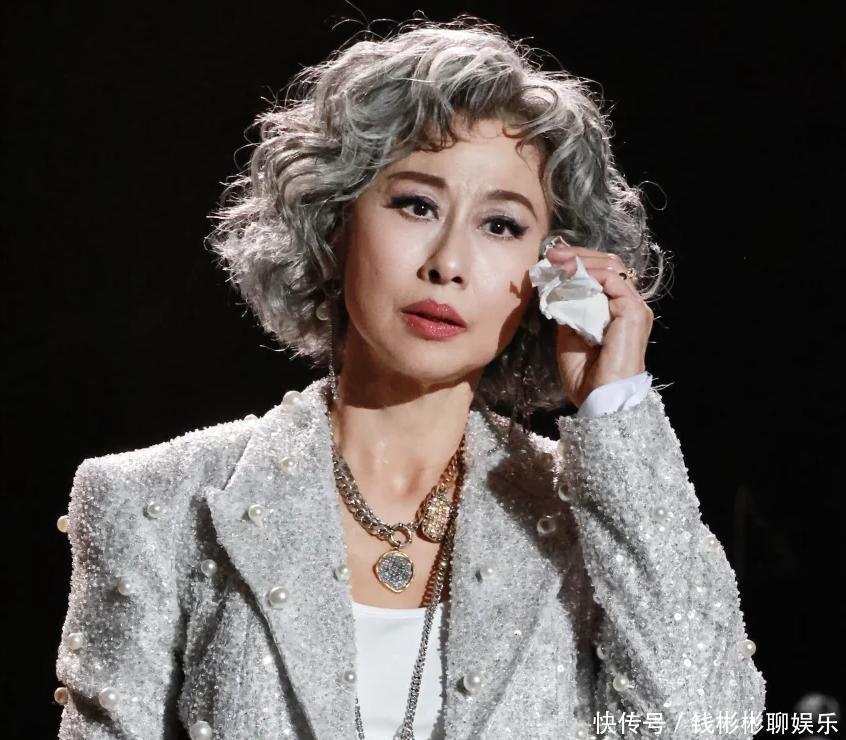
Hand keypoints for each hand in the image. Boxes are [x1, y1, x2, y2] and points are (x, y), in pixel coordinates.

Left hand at [545, 242, 653, 408]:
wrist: (598, 399)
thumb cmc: (586, 375)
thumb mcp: (570, 334)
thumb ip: (569, 309)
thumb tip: (556, 286)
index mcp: (619, 310)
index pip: (604, 273)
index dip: (579, 262)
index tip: (551, 260)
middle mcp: (630, 305)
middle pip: (610, 264)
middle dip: (578, 256)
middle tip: (551, 256)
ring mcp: (634, 307)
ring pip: (611, 268)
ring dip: (580, 262)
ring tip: (557, 263)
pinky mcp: (632, 312)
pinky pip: (611, 280)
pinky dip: (588, 274)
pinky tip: (569, 276)